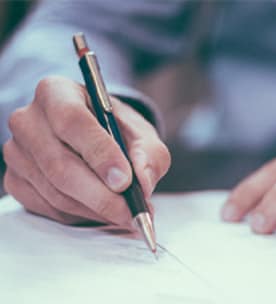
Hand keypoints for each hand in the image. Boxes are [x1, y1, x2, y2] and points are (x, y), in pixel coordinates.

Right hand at [3, 76, 169, 225]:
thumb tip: (143, 182)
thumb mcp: (142, 134)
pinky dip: (80, 215)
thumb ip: (149, 154)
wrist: (95, 138)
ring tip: (125, 214)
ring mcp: (17, 152)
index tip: (125, 180)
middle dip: (101, 195)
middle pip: (59, 164)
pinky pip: (47, 208)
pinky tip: (102, 211)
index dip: (99, 153)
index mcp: (57, 92)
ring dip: (95, 209)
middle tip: (131, 211)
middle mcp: (29, 120)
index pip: (72, 121)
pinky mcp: (15, 180)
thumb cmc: (116, 131)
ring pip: (55, 191)